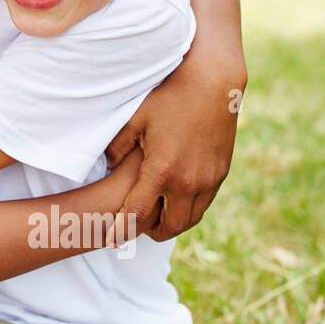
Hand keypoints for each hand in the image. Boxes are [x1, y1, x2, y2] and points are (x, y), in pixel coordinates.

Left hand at [105, 61, 241, 242]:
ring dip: (171, 224)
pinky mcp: (221, 174)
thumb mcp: (134, 118)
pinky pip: (204, 205)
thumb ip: (116, 146)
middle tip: (133, 229)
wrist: (214, 83)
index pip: (136, 214)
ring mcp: (208, 180)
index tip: (110, 240)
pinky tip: (175, 202)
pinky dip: (187, 210)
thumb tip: (103, 166)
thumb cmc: (169, 97)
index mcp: (162, 171)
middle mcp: (188, 183)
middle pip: (168, 227)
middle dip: (149, 233)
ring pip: (189, 220)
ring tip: (154, 220)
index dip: (121, 230)